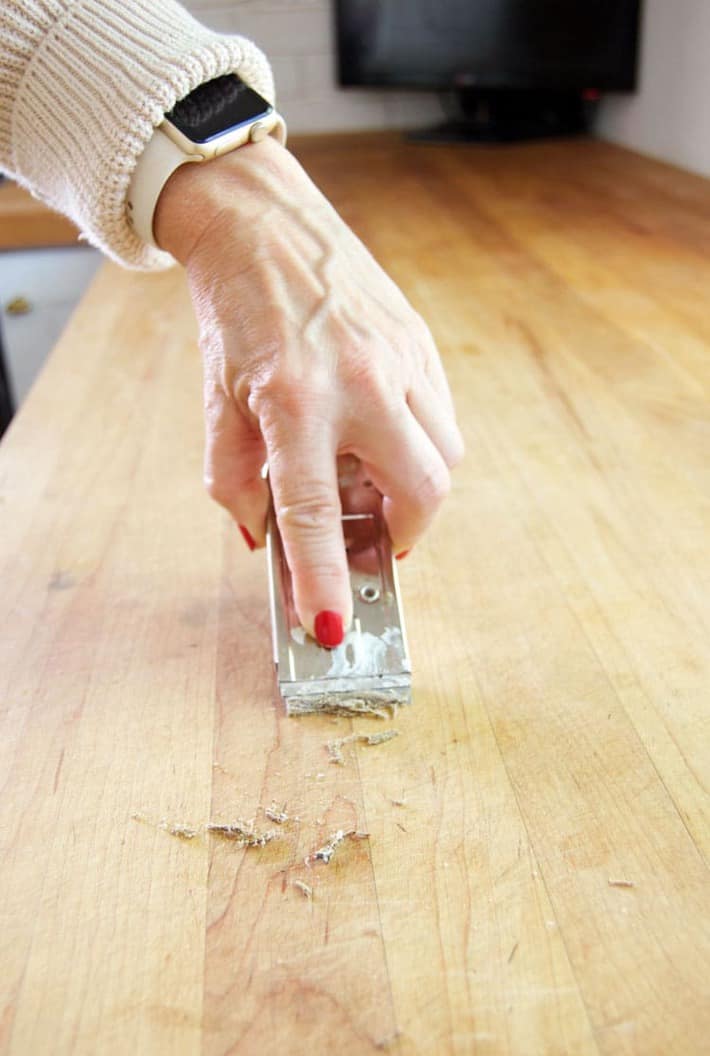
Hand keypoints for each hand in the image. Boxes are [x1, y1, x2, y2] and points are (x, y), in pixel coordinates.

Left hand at [154, 137, 462, 643]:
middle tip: (370, 538)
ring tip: (367, 476)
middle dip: (402, 535)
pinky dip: (418, 445)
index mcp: (294, 399)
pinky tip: (378, 433)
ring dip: (413, 489)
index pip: (315, 512)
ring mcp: (400, 358)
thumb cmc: (233, 316)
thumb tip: (267, 540)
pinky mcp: (420, 342)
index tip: (331, 628)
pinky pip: (440, 418)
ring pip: (444, 457)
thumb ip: (236, 482)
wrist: (260, 224)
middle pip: (422, 492)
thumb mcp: (217, 404)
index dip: (323, 578)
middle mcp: (359, 380)